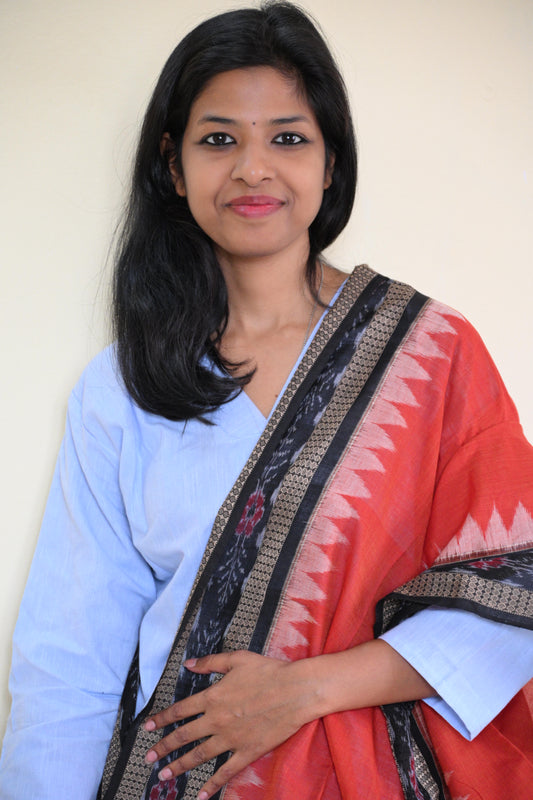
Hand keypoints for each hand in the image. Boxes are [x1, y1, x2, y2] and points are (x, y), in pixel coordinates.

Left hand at [143, 651, 315, 798]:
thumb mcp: (236, 659)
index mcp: (213, 697)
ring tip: (164, 775)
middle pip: (184, 736)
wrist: (295, 691)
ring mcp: (231, 738)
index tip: (146, 727)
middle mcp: (217, 720)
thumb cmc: (268, 672)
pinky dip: (212, 785)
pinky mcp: (247, 751)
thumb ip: (210, 663)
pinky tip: (200, 795)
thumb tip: (188, 665)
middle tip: (148, 758)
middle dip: (163, 747)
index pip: (180, 710)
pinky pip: (226, 772)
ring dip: (180, 765)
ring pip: (199, 755)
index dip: (161, 719)